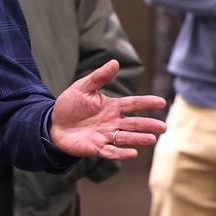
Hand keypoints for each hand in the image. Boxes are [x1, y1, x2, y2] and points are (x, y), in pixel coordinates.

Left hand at [48, 60, 165, 159]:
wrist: (52, 124)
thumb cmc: (69, 105)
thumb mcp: (82, 88)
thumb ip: (99, 77)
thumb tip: (115, 62)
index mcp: (112, 106)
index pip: (133, 104)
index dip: (147, 103)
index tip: (161, 102)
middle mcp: (112, 122)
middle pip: (134, 123)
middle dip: (148, 125)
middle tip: (163, 127)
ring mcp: (105, 135)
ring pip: (126, 137)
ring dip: (138, 139)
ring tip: (152, 139)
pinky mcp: (96, 148)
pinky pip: (111, 151)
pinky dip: (121, 153)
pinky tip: (133, 153)